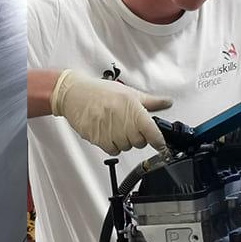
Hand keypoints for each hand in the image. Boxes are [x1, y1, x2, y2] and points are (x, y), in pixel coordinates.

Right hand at [50, 69, 172, 154]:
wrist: (73, 94)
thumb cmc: (99, 92)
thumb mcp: (127, 92)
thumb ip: (149, 101)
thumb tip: (167, 102)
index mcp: (132, 107)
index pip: (152, 131)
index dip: (159, 142)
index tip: (161, 146)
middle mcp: (121, 120)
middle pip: (139, 142)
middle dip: (137, 137)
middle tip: (129, 127)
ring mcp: (109, 130)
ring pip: (126, 147)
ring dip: (124, 141)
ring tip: (115, 127)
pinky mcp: (97, 138)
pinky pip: (112, 149)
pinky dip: (112, 145)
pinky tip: (107, 133)